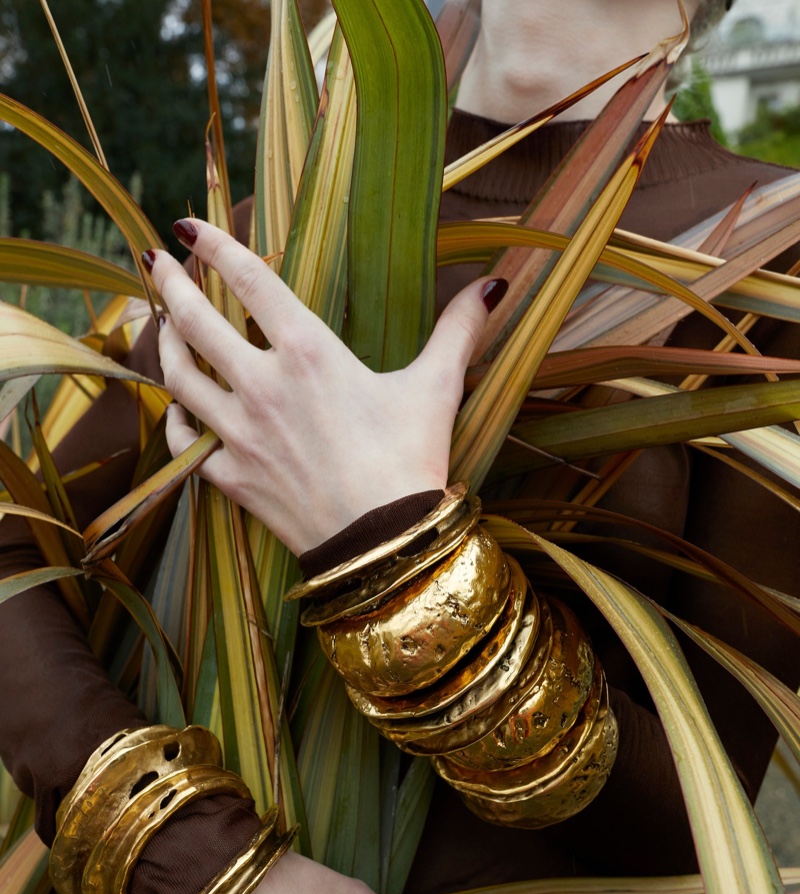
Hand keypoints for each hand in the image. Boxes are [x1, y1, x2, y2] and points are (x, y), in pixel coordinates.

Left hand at [144, 220, 504, 553]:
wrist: (384, 544)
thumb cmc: (411, 461)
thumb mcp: (438, 388)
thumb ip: (458, 330)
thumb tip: (493, 284)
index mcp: (308, 352)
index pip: (248, 279)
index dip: (213, 244)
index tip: (189, 225)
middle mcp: (261, 385)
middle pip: (195, 321)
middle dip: (169, 283)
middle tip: (154, 260)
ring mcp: (239, 433)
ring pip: (179, 377)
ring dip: (166, 344)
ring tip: (164, 325)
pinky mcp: (231, 477)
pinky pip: (184, 442)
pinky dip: (175, 420)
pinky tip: (179, 408)